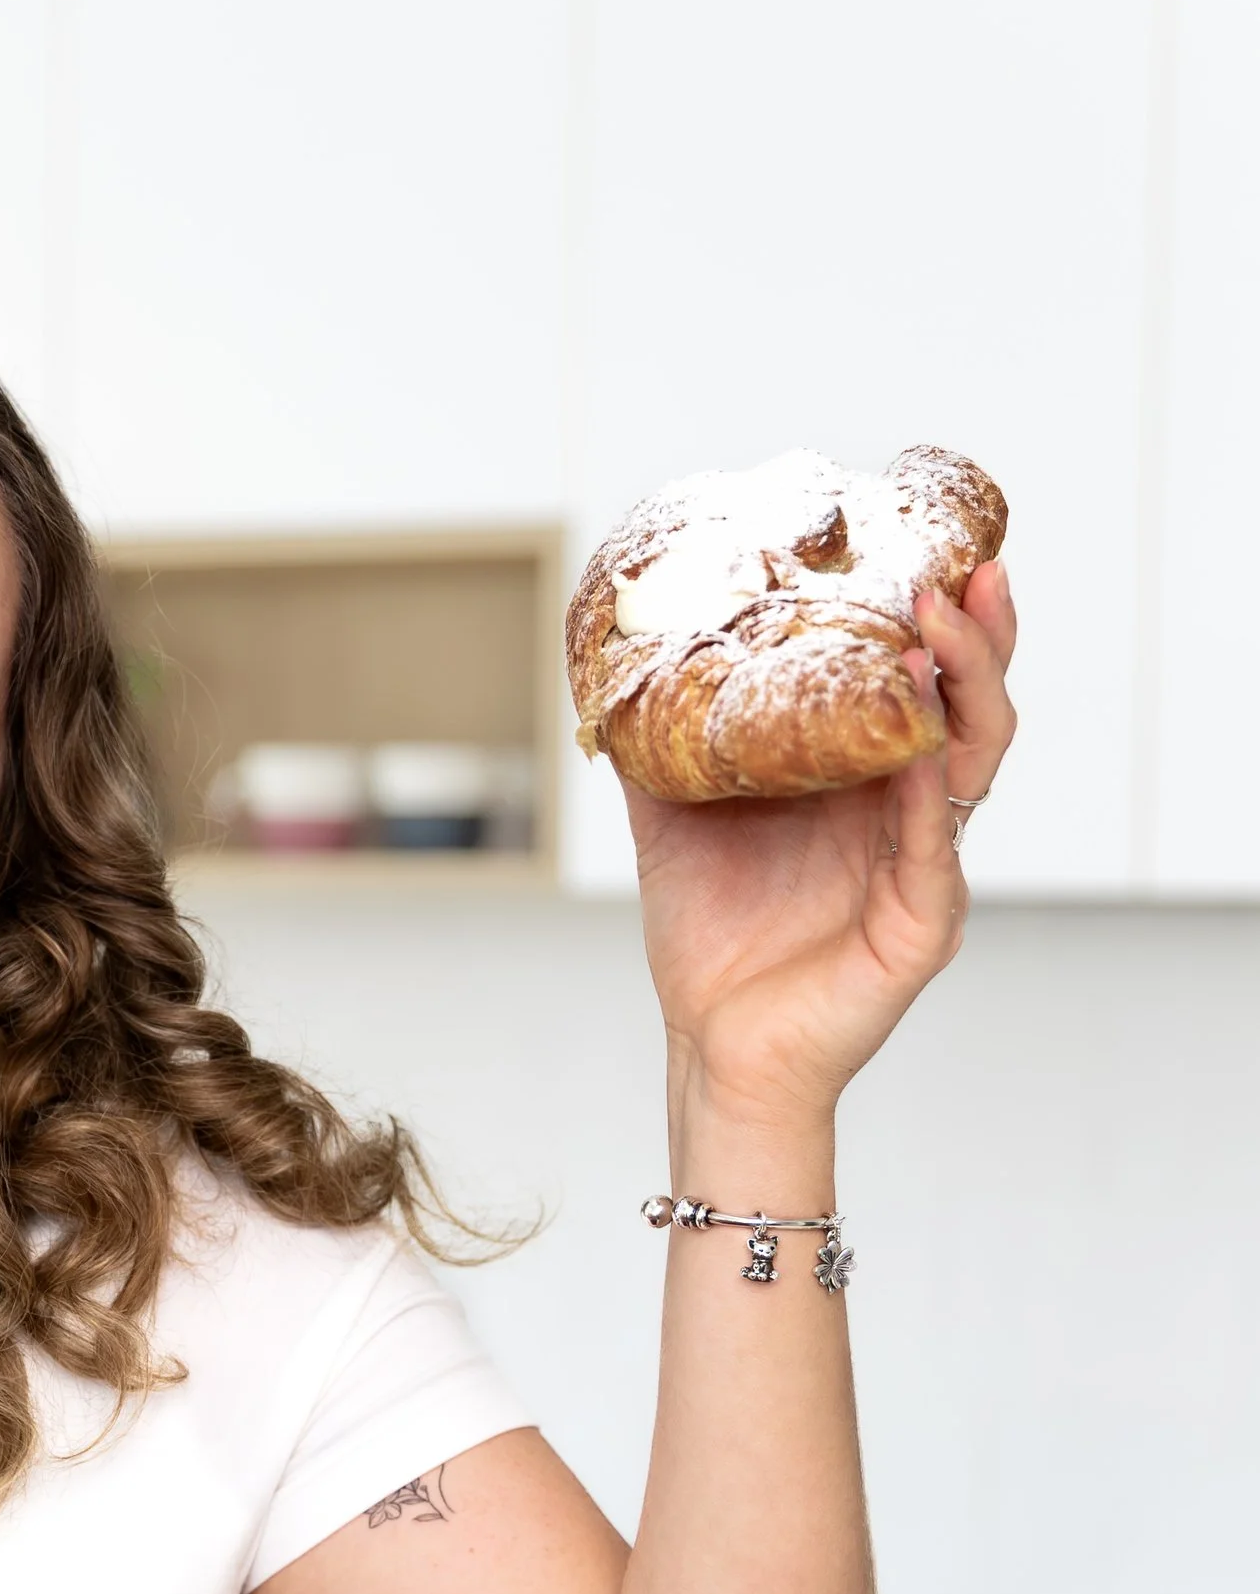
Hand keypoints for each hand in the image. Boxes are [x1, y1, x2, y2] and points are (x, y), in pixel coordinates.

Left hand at [622, 560, 1018, 1135]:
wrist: (711, 1045)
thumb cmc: (712, 936)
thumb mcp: (676, 816)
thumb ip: (664, 744)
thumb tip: (615, 662)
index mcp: (869, 778)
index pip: (926, 681)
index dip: (944, 617)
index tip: (936, 548)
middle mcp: (912, 811)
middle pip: (974, 705)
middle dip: (977, 634)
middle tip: (959, 571)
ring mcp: (926, 865)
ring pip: (975, 761)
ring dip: (962, 691)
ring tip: (933, 633)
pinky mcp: (922, 925)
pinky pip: (934, 849)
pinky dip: (927, 796)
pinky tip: (916, 748)